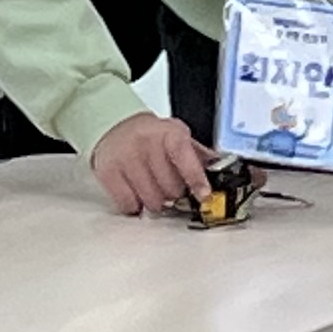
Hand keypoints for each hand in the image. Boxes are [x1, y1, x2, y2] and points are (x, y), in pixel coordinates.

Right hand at [90, 112, 219, 216]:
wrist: (115, 126)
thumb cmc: (151, 136)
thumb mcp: (177, 137)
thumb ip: (200, 156)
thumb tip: (224, 171)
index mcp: (168, 132)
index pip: (184, 155)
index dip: (196, 178)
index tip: (204, 194)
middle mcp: (146, 142)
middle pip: (171, 188)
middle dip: (174, 193)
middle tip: (169, 185)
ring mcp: (125, 157)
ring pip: (152, 200)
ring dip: (156, 201)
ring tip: (152, 186)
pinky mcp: (109, 172)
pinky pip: (129, 205)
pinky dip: (135, 204)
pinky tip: (136, 190)